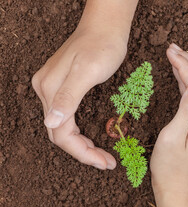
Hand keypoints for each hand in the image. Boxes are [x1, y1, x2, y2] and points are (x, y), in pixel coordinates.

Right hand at [31, 0, 137, 169]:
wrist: (105, 27)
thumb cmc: (102, 46)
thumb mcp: (88, 71)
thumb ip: (68, 96)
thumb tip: (51, 123)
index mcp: (50, 89)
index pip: (61, 133)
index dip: (82, 152)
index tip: (104, 163)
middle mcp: (46, 91)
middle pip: (60, 134)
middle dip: (83, 152)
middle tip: (106, 163)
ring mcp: (52, 89)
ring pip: (63, 128)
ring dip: (81, 145)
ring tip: (102, 156)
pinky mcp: (63, 87)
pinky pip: (67, 118)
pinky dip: (79, 133)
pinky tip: (90, 139)